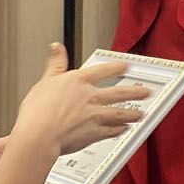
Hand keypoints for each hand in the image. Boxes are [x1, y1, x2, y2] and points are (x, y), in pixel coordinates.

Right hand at [12, 44, 149, 159]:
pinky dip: (119, 130)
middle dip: (134, 92)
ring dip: (132, 114)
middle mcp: (91, 97)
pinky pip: (111, 131)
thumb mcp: (45, 80)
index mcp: (79, 81)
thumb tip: (57, 47)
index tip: (127, 66)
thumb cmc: (38, 112)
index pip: (103, 70)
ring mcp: (94, 115)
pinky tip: (124, 129)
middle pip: (118, 93)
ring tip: (140, 114)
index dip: (117, 67)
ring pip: (119, 113)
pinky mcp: (94, 133)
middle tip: (146, 91)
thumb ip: (55, 63)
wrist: (39, 136)